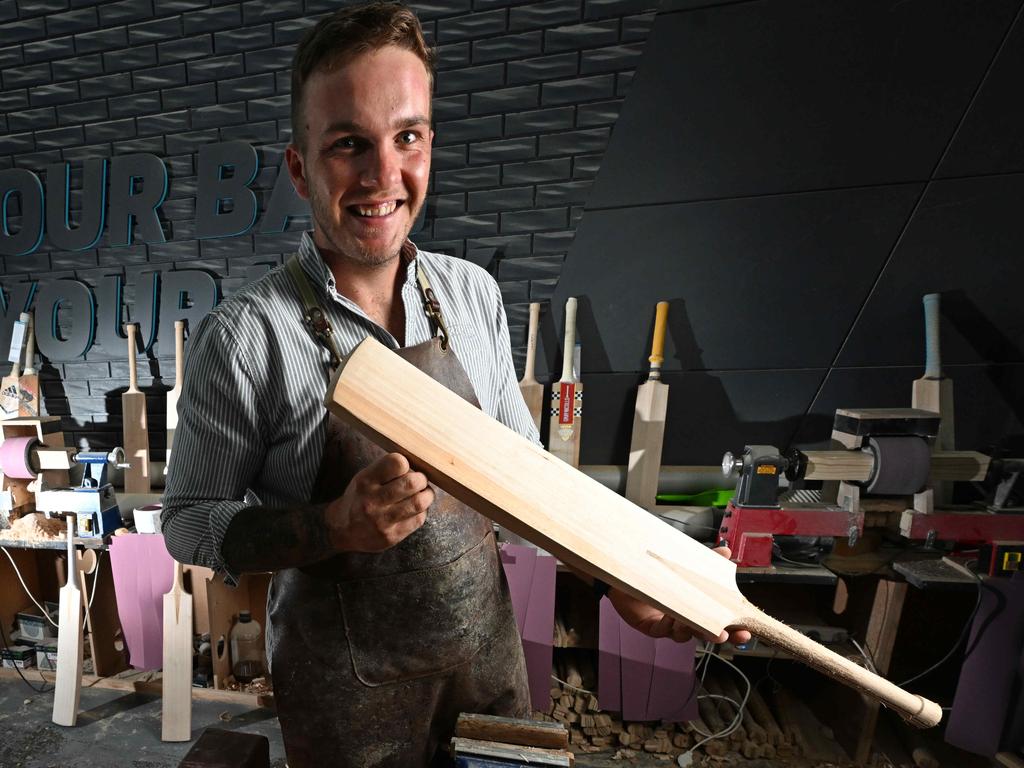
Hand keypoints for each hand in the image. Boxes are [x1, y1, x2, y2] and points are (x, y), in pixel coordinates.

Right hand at [325, 453, 433, 551]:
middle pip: (412, 483)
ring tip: (423, 494)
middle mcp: (372, 501)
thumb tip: (418, 463)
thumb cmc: (360, 498)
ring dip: (427, 495)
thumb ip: (387, 469)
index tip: (405, 469)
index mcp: (365, 481)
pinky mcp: (392, 536)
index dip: (406, 463)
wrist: (342, 529)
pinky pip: (418, 519)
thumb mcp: (365, 477)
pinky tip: (415, 509)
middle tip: (420, 481)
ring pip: (419, 502)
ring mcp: (382, 521)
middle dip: (421, 479)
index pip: (397, 463)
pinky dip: (422, 511)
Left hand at [607, 546, 752, 645]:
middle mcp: (685, 620)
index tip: (746, 632)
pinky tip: (671, 616)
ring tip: (692, 622)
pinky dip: (668, 624)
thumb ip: (706, 561)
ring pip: (683, 634)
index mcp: (698, 608)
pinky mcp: (650, 626)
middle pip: (704, 634)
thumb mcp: (685, 564)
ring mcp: (668, 625)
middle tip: (723, 634)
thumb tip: (726, 551)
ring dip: (689, 629)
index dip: (733, 631)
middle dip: (716, 636)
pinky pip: (662, 630)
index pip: (720, 623)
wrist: (628, 572)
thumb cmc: (659, 574)